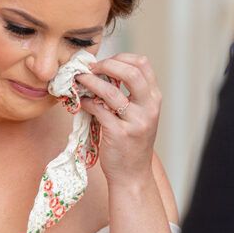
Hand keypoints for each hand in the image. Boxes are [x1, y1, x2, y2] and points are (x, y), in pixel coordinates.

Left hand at [75, 53, 160, 183]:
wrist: (132, 175)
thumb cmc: (132, 143)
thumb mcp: (139, 115)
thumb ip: (129, 95)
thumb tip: (102, 70)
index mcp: (154, 99)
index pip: (143, 64)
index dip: (121, 57)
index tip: (104, 63)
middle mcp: (149, 108)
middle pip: (131, 72)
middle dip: (107, 64)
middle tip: (90, 68)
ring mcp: (135, 121)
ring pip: (110, 90)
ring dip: (90, 81)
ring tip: (79, 80)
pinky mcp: (119, 133)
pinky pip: (97, 109)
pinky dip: (85, 102)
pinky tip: (80, 102)